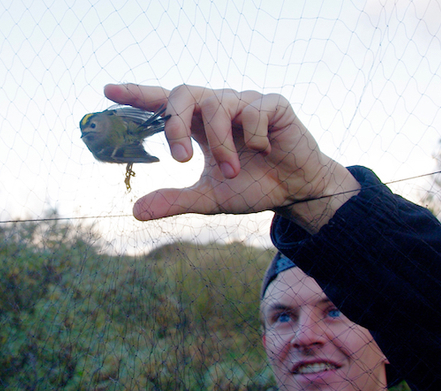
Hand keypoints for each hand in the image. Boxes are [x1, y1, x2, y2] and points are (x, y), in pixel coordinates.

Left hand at [104, 84, 358, 230]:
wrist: (294, 192)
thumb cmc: (251, 188)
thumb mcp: (209, 198)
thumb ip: (175, 200)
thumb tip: (134, 211)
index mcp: (199, 127)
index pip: (165, 104)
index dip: (138, 95)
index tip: (108, 91)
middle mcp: (218, 109)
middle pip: (183, 93)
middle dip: (175, 124)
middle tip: (180, 159)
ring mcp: (245, 103)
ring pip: (218, 104)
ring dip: (221, 144)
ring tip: (233, 172)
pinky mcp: (272, 104)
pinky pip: (253, 110)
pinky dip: (253, 135)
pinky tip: (265, 151)